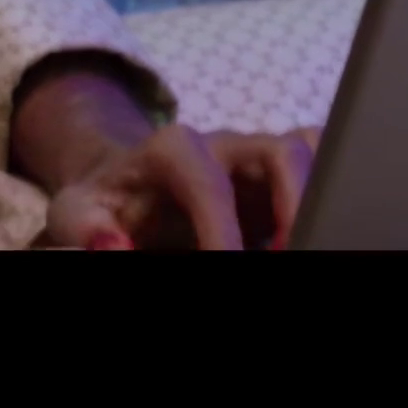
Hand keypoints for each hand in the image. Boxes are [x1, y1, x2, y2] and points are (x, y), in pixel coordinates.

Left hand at [41, 124, 321, 250]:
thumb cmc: (104, 207)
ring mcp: (259, 157)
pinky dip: (331, 189)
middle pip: (280, 151)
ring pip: (311, 150)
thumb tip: (113, 248)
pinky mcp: (282, 176)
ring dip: (320, 195)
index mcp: (172, 150)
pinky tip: (318, 228)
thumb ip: (86, 230)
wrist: (123, 191)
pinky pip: (323, 161)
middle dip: (294, 203)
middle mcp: (225, 144)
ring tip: (312, 240)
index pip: (206, 178)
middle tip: (286, 253)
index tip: (227, 263)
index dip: (221, 226)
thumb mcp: (76, 216)